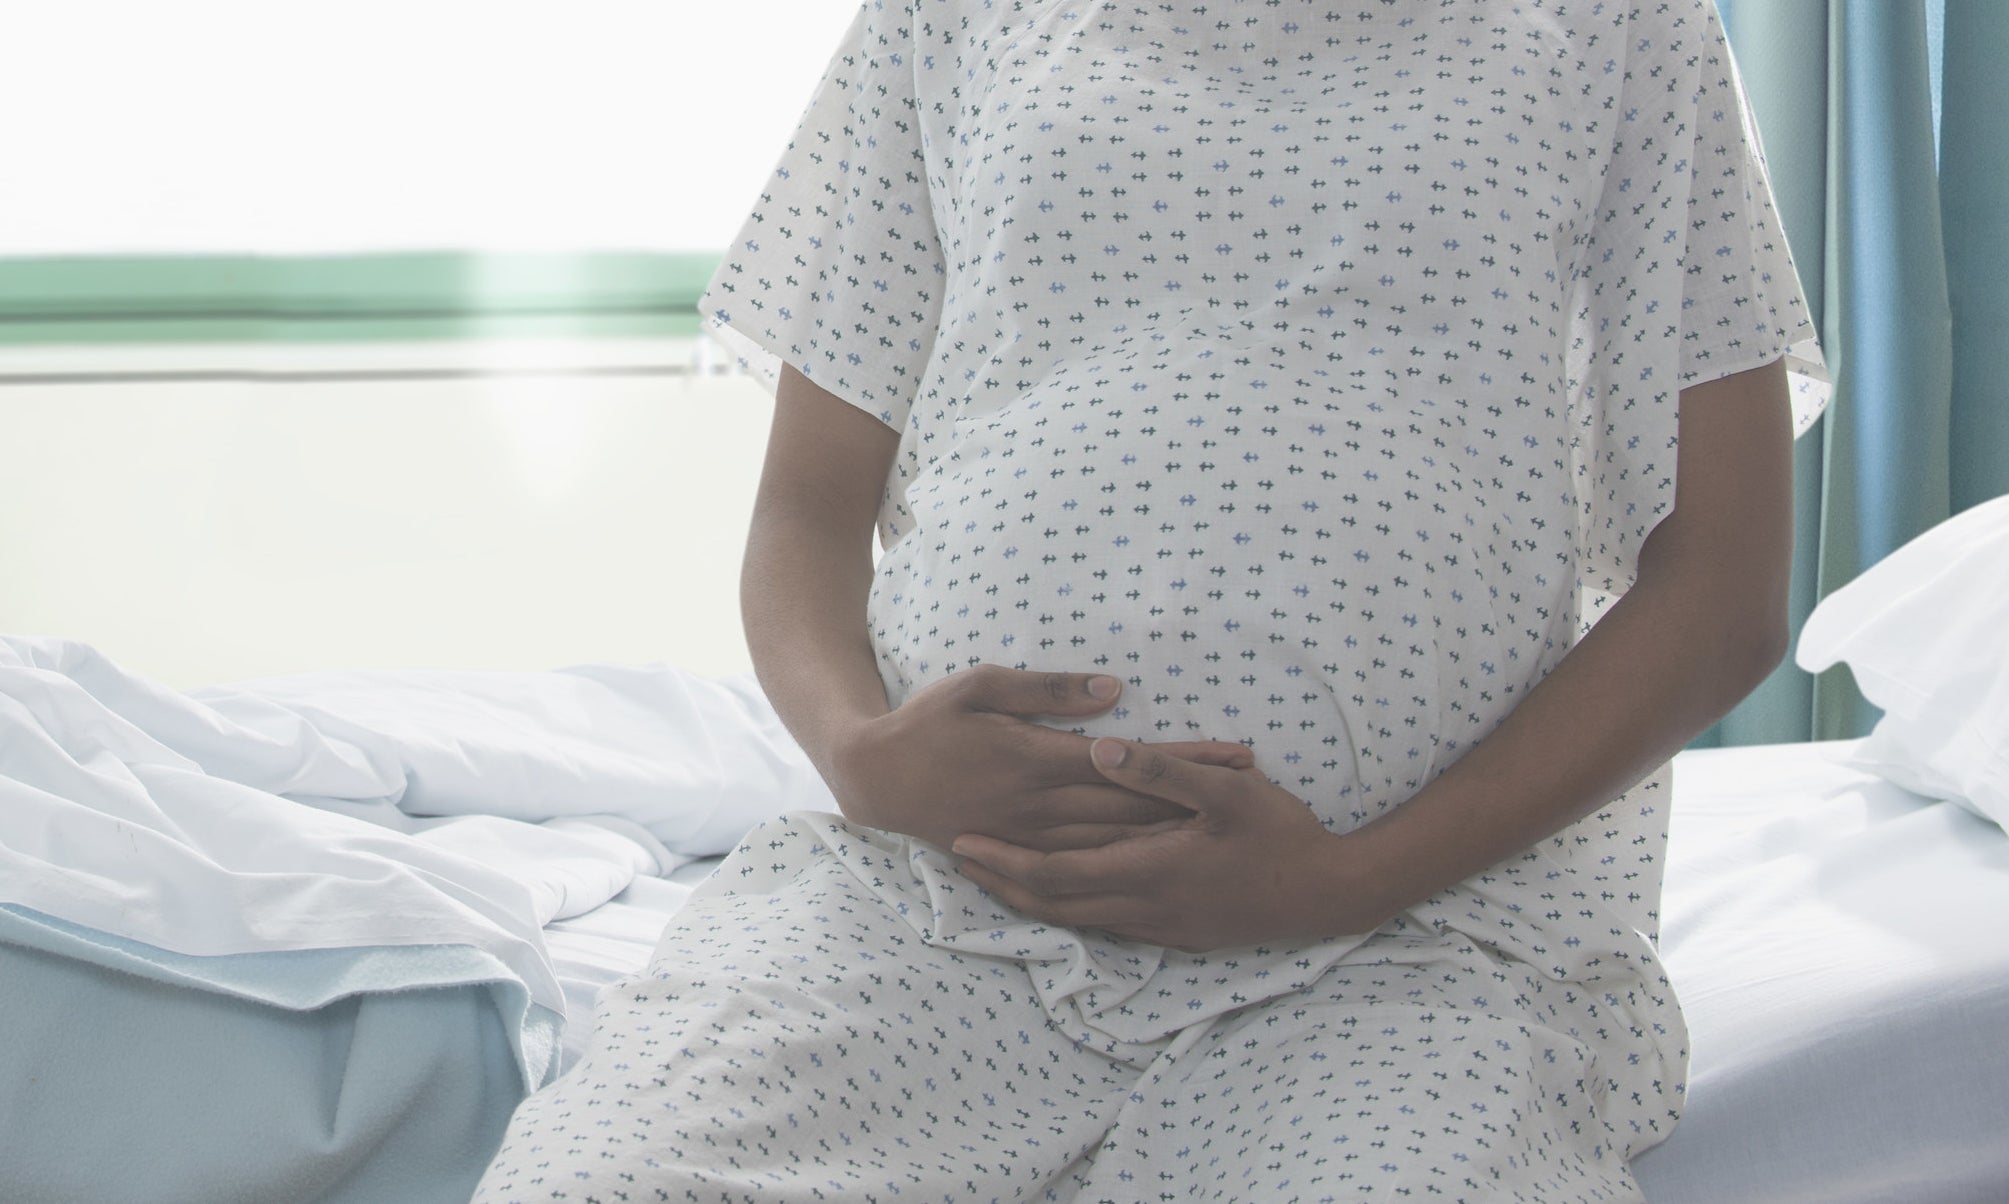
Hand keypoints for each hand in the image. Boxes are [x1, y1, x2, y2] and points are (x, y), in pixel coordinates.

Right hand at [828, 665, 1253, 853]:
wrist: (876, 779)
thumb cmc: (929, 721)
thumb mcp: (980, 685)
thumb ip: (1047, 690)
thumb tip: (1114, 690)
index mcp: (1037, 760)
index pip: (1131, 762)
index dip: (1187, 761)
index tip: (1237, 757)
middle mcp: (1041, 808)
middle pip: (1135, 808)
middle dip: (1198, 800)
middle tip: (1256, 793)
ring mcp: (1032, 838)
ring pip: (1118, 845)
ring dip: (1175, 838)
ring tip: (1230, 833)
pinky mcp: (1021, 856)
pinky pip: (1087, 869)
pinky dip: (1132, 868)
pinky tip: (1166, 869)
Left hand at [950, 738, 1388, 950]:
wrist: (1328, 894)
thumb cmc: (1281, 835)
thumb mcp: (1228, 790)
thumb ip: (1162, 770)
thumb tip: (1101, 747)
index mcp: (1148, 870)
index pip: (1055, 873)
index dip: (1005, 859)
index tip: (964, 840)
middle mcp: (1144, 908)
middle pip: (1052, 905)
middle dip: (1001, 883)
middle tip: (958, 860)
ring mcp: (1160, 926)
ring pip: (1075, 921)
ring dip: (1030, 899)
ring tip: (993, 876)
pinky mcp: (1176, 933)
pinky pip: (1105, 926)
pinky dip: (1068, 911)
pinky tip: (1059, 897)